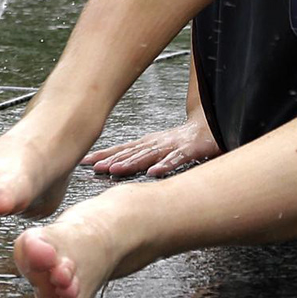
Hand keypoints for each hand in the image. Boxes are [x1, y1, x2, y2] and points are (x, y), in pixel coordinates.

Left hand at [81, 116, 220, 177]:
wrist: (211, 125)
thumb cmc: (184, 139)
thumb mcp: (158, 146)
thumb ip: (140, 156)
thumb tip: (115, 167)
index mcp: (148, 142)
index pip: (122, 149)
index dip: (104, 155)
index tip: (85, 161)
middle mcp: (157, 142)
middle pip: (131, 152)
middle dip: (112, 160)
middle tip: (96, 168)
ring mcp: (173, 145)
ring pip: (149, 155)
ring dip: (132, 162)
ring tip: (116, 170)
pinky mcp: (190, 150)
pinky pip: (176, 159)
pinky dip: (165, 165)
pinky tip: (155, 172)